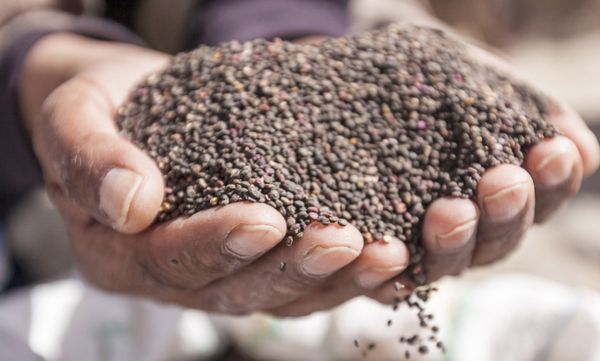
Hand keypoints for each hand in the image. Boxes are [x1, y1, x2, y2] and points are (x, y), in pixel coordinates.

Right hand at [20, 33, 388, 314]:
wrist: (135, 105)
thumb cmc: (103, 108)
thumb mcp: (74, 116)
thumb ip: (89, 156)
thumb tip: (130, 202)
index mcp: (121, 254)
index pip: (168, 262)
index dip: (214, 245)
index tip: (262, 219)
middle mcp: (175, 279)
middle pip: (235, 291)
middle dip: (291, 268)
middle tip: (342, 239)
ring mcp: (222, 274)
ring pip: (281, 297)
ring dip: (336, 280)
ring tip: (385, 253)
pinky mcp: (262, 259)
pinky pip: (307, 281)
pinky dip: (351, 275)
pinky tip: (392, 256)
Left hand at [267, 34, 599, 315]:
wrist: (355, 87)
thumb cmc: (427, 85)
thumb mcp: (473, 81)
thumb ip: (522, 112)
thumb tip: (584, 153)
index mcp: (497, 198)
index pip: (539, 201)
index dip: (552, 182)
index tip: (552, 150)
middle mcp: (464, 234)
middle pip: (495, 242)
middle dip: (504, 212)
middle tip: (501, 180)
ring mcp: (418, 251)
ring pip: (444, 265)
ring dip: (450, 243)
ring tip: (449, 210)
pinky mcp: (369, 260)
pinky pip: (381, 278)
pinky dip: (386, 269)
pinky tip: (384, 250)